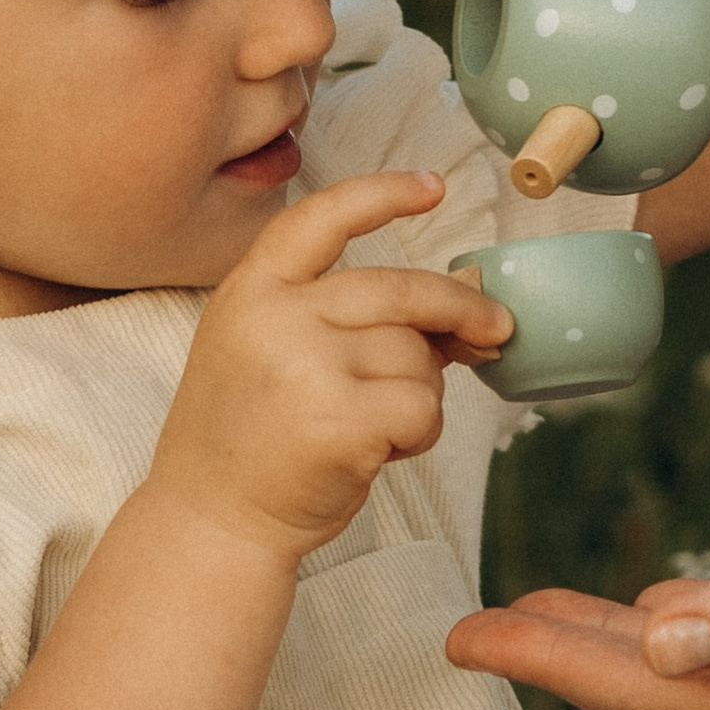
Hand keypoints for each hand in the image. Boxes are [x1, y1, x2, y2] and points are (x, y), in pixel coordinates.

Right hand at [150, 172, 511, 561]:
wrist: (212, 522)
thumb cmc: (252, 442)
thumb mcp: (273, 354)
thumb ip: (345, 317)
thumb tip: (463, 290)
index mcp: (250, 290)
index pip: (320, 218)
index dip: (383, 195)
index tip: (434, 187)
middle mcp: (273, 316)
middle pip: (399, 289)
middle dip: (460, 309)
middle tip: (497, 328)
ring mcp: (304, 366)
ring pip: (417, 355)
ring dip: (420, 393)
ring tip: (375, 427)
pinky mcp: (338, 420)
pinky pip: (423, 405)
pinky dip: (420, 432)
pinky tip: (379, 451)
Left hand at [446, 516, 709, 709]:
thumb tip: (652, 628)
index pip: (651, 688)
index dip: (549, 664)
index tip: (461, 640)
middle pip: (666, 691)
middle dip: (564, 662)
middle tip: (473, 633)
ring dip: (626, 651)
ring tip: (557, 621)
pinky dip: (706, 638)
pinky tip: (700, 613)